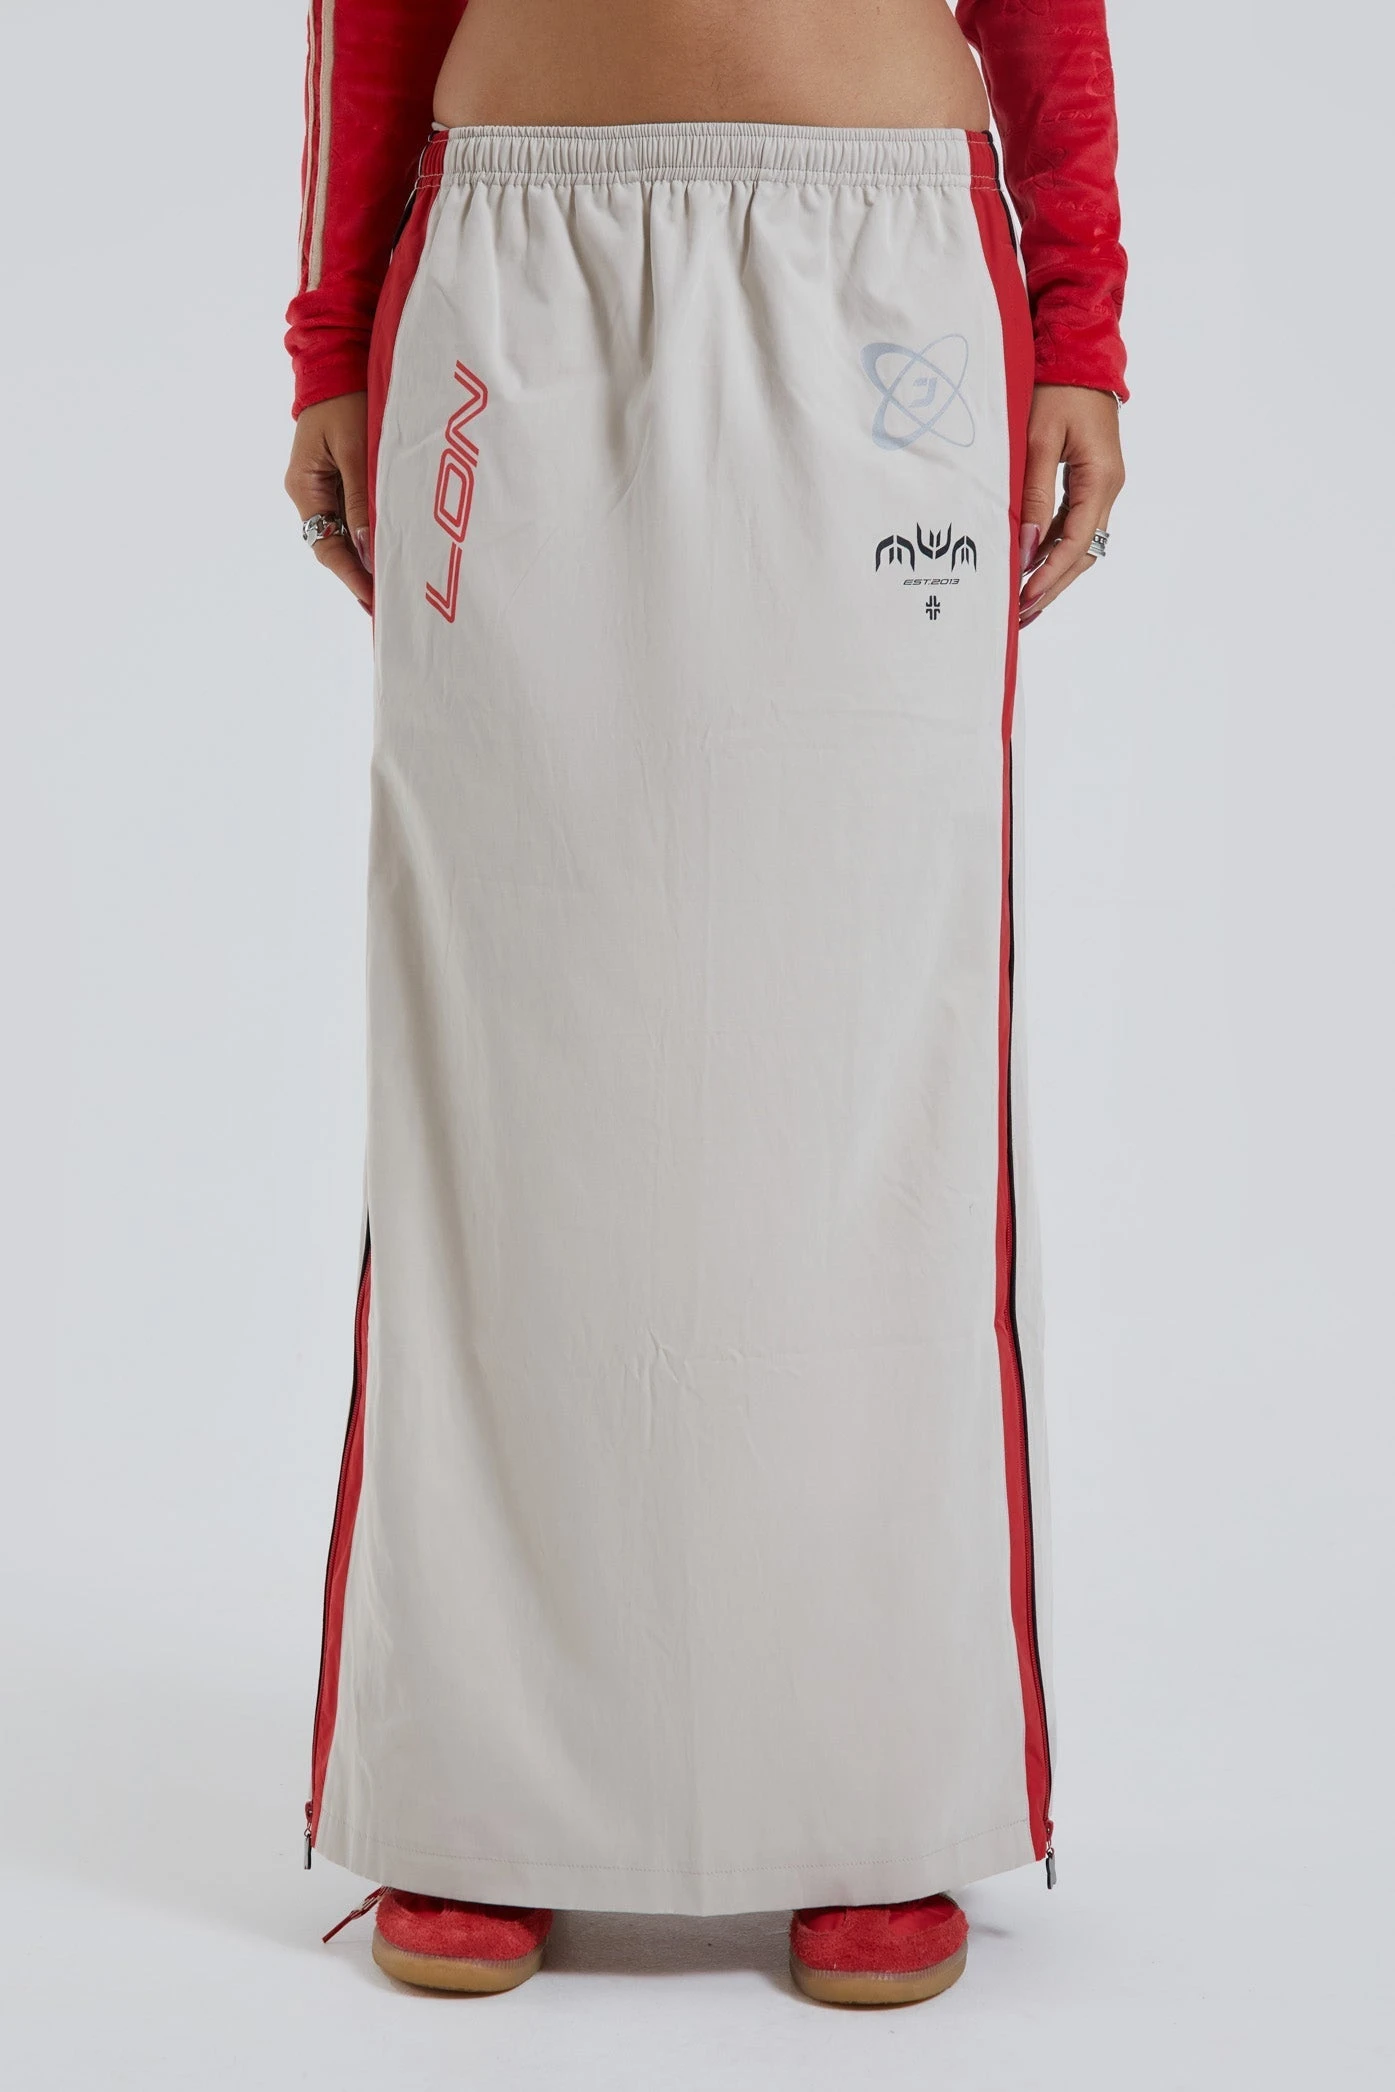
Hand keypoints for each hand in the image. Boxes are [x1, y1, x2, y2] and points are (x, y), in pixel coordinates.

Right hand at [284, 392, 373, 612]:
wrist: (339, 360)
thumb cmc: (347, 397)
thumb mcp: (357, 449)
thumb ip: (362, 498)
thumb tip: (368, 548)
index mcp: (304, 486)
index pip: (326, 545)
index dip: (351, 575)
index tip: (374, 600)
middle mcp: (310, 492)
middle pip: (335, 546)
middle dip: (360, 576)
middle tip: (387, 608)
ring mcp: (325, 486)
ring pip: (346, 535)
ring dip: (367, 559)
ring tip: (393, 590)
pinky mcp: (342, 478)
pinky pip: (355, 516)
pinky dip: (372, 535)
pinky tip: (392, 553)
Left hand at [1018, 386, 1123, 626]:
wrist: (1080, 352)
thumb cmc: (1057, 388)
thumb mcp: (1038, 440)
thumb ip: (1033, 495)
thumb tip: (1027, 547)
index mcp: (1101, 479)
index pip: (1076, 543)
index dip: (1050, 575)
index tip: (1025, 599)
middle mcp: (1108, 487)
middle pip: (1083, 552)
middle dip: (1053, 586)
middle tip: (1022, 616)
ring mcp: (1102, 485)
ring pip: (1079, 542)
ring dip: (1053, 572)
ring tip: (1025, 601)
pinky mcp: (1090, 479)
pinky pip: (1073, 523)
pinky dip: (1053, 548)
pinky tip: (1032, 565)